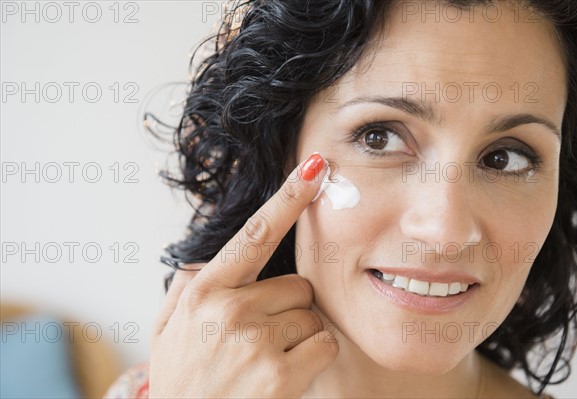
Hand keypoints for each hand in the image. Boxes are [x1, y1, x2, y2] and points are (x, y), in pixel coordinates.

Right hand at [149, 153, 337, 397]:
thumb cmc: (182, 379)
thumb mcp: (166, 329)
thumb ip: (185, 285)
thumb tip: (206, 255)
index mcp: (205, 291)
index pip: (255, 234)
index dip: (287, 198)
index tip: (313, 169)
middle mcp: (230, 309)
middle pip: (297, 284)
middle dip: (288, 305)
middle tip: (260, 334)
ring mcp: (255, 342)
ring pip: (312, 315)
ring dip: (299, 333)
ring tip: (265, 358)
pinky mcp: (279, 376)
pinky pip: (323, 344)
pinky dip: (313, 356)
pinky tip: (284, 373)